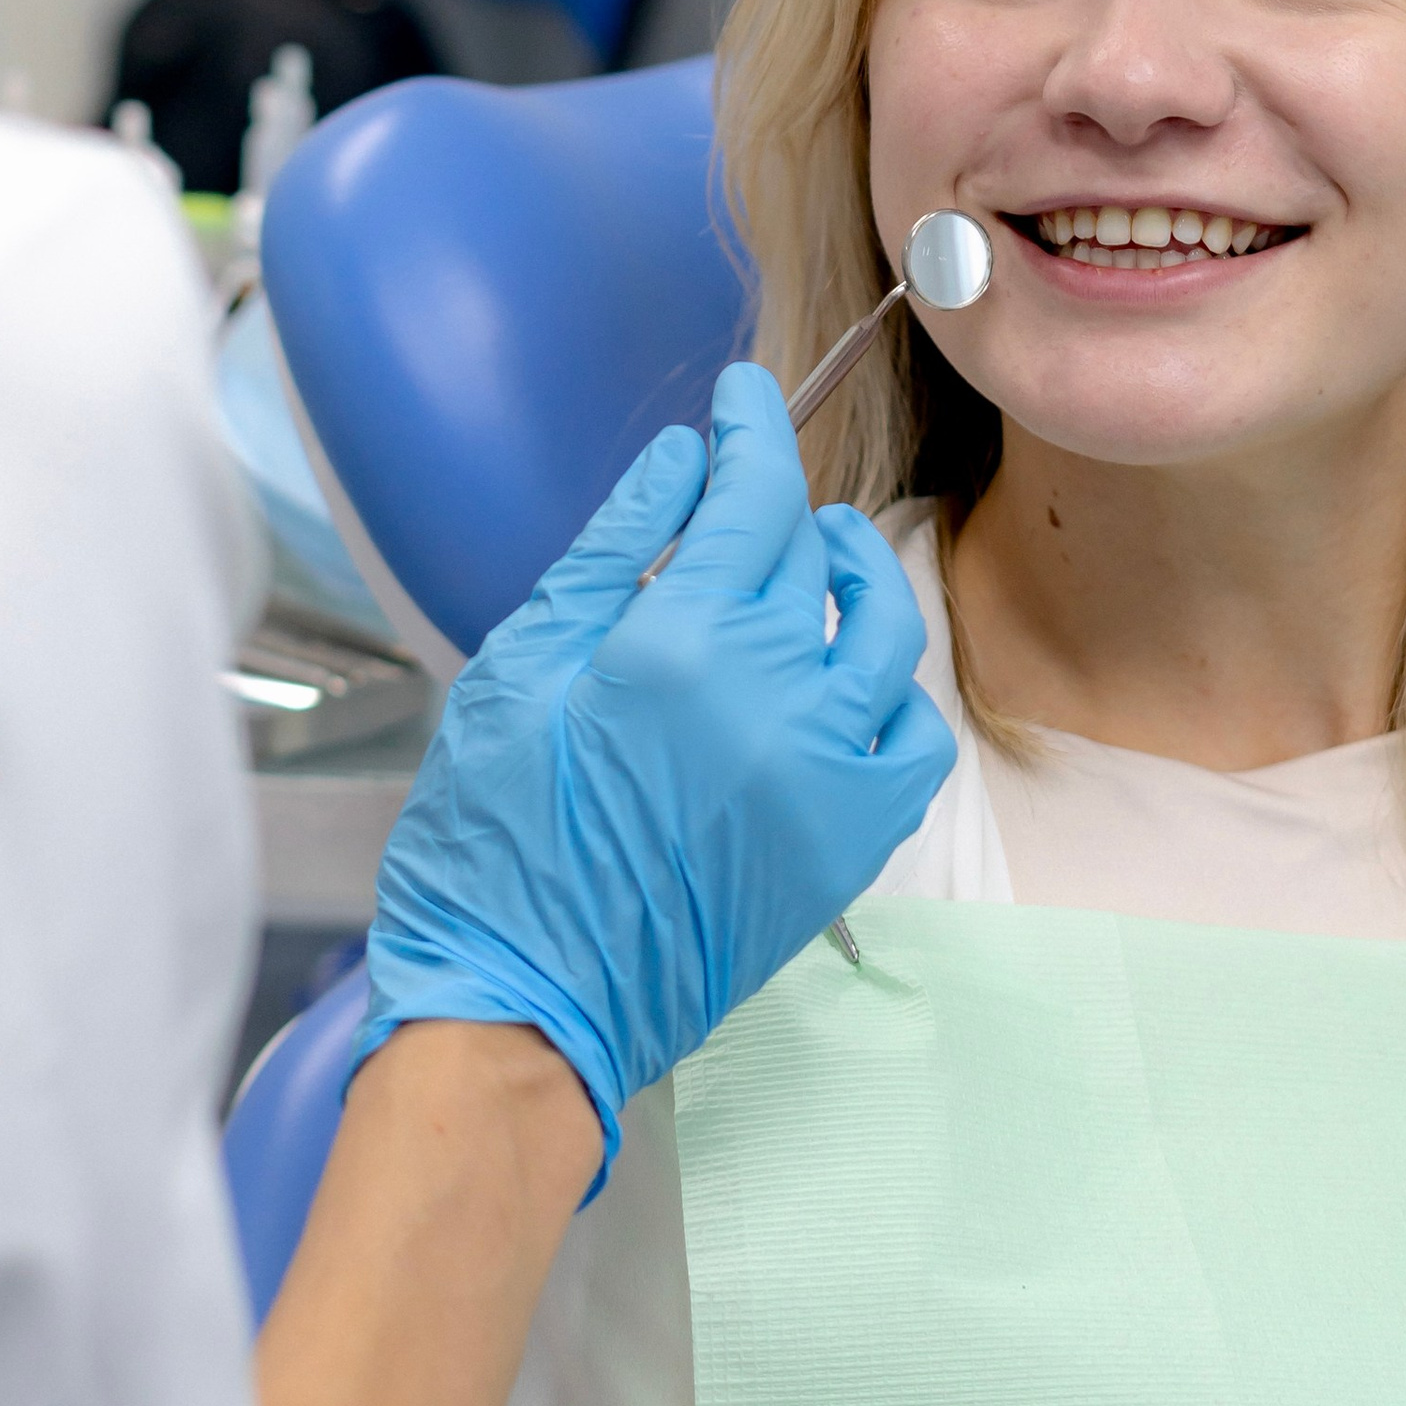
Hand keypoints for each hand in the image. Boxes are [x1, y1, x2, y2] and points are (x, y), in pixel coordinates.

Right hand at [350, 364, 954, 1179]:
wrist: (524, 1010)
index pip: (752, 495)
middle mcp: (776, 699)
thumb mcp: (519, 667)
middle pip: (809, 554)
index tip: (743, 395)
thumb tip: (683, 461)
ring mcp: (826, 776)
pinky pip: (910, 739)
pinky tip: (844, 677)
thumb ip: (612, 551)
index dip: (752, 430)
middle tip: (742, 491)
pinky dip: (889, 689)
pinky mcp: (848, 845)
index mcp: (682, 644)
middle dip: (778, 503)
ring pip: (882, 628)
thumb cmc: (494, 841)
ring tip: (813, 559)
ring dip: (852, 574)